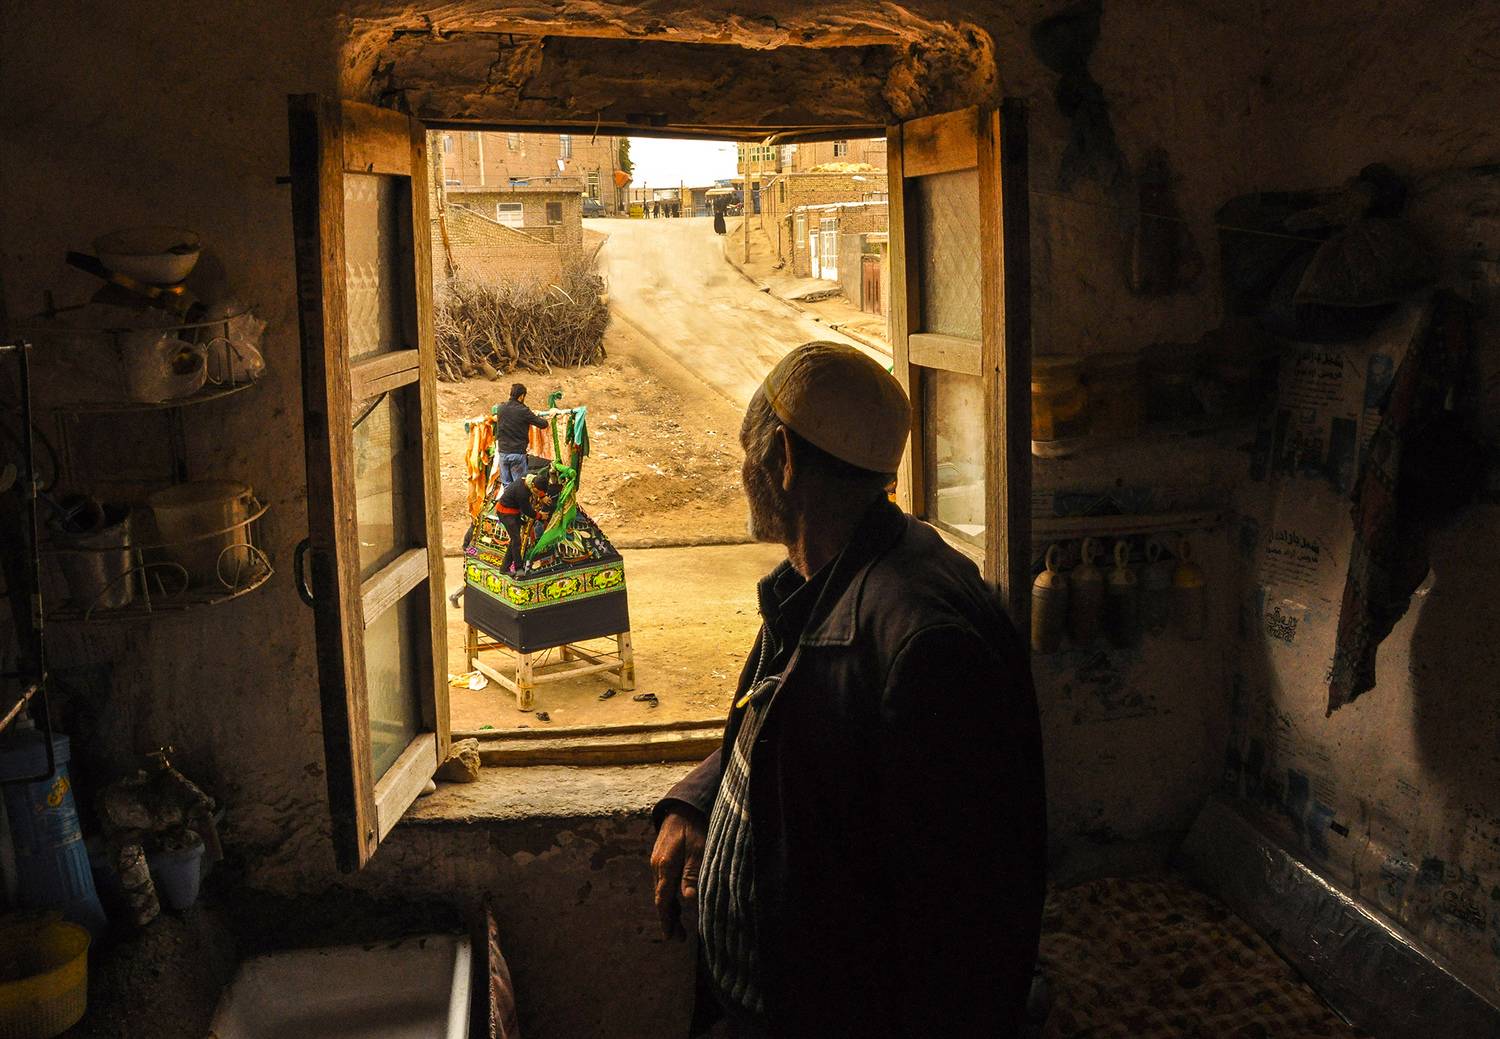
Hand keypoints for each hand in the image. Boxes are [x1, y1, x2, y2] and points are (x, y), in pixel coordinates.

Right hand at [650, 806, 706, 940]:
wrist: (682, 805)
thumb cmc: (693, 826)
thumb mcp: (698, 848)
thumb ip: (692, 873)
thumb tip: (687, 899)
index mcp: (665, 866)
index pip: (663, 900)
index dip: (666, 920)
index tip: (670, 936)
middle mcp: (657, 866)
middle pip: (661, 899)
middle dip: (668, 919)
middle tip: (678, 937)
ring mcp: (657, 862)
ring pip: (662, 891)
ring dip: (669, 908)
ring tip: (679, 926)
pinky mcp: (662, 858)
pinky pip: (664, 882)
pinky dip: (669, 896)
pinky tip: (677, 903)